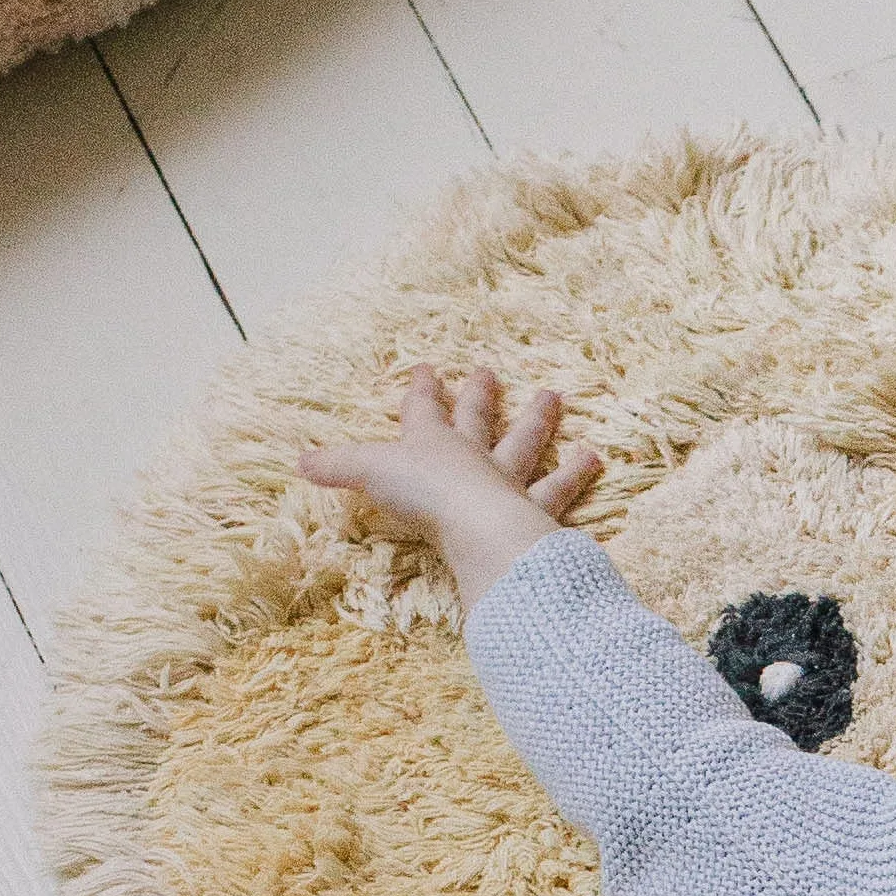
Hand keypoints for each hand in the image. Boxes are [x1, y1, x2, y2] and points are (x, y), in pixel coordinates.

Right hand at [298, 363, 602, 607]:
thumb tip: (299, 461)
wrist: (479, 527)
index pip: (424, 411)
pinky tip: (595, 462)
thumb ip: (337, 467)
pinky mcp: (537, 515)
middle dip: (481, 396)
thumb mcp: (369, 475)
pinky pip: (560, 493)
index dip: (423, 391)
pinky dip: (576, 478)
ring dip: (540, 423)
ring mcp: (509, 484)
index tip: (428, 368)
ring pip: (527, 447)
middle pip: (478, 420)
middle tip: (491, 372)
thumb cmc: (423, 496)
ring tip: (557, 400)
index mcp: (432, 445)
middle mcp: (474, 458)